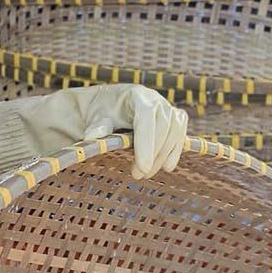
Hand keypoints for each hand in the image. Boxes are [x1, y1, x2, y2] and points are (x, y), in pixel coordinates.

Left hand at [0, 83, 188, 178]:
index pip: (146, 118)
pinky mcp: (173, 117)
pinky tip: (168, 166)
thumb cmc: (100, 113)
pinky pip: (181, 131)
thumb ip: (97, 127)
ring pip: (174, 130)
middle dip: (153, 154)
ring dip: (164, 154)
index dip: (146, 143)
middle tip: (139, 175)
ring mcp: (166, 106)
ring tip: (148, 173)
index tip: (142, 167)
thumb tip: (90, 138)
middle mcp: (154, 98)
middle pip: (163, 126)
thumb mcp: (95, 119)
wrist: (109, 105)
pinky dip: (176, 149)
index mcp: (135, 96)